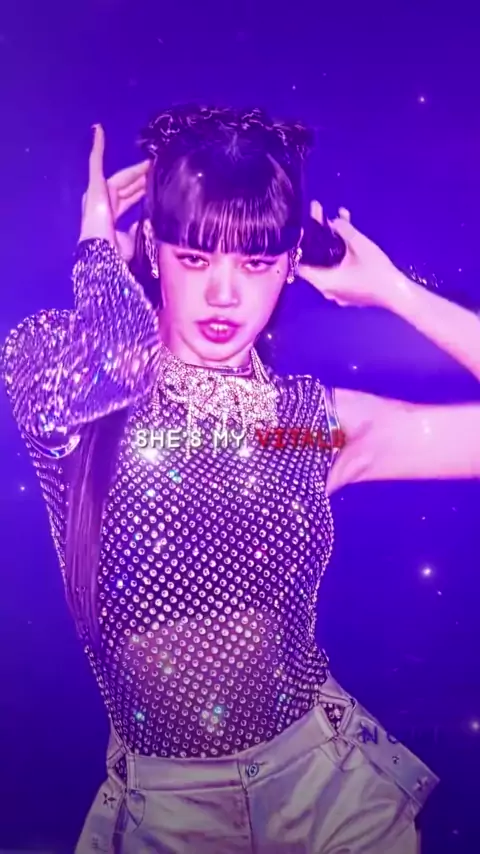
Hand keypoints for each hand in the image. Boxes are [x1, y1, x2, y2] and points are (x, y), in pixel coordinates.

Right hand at [79, 124, 149, 260]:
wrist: (102, 251)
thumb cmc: (114, 251)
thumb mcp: (133, 240)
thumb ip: (140, 229)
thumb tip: (150, 222)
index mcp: (111, 216)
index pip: (130, 198)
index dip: (143, 190)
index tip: (155, 184)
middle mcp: (104, 202)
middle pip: (128, 186)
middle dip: (143, 178)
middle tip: (159, 168)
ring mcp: (98, 192)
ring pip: (122, 176)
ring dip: (136, 169)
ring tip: (151, 160)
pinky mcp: (94, 184)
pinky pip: (95, 160)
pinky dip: (97, 145)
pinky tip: (98, 129)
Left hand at [298, 201, 402, 308]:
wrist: (397, 293)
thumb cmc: (376, 271)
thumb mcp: (359, 245)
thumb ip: (343, 229)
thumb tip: (333, 220)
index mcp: (324, 281)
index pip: (300, 264)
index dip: (299, 246)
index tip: (303, 229)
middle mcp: (326, 290)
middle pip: (316, 262)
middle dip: (318, 238)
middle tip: (320, 216)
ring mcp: (338, 293)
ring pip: (329, 266)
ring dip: (331, 245)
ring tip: (335, 222)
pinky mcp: (349, 292)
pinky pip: (339, 272)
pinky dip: (340, 257)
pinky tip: (348, 239)